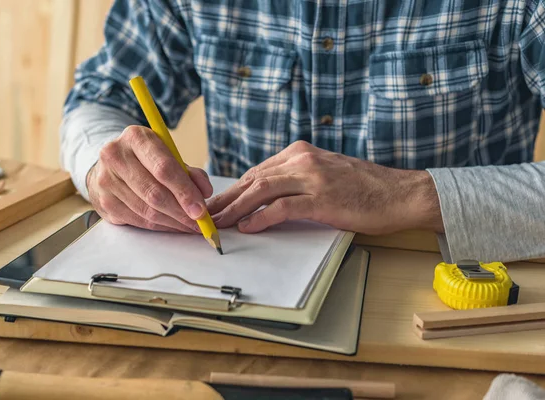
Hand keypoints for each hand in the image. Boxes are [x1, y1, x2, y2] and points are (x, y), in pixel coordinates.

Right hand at [86, 125, 211, 232]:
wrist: (110, 164)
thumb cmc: (146, 159)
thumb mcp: (168, 154)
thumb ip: (189, 171)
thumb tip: (205, 191)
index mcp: (136, 137)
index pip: (164, 168)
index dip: (185, 192)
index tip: (200, 209)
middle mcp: (115, 156)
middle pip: (154, 193)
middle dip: (181, 212)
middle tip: (199, 222)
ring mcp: (106, 180)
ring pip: (146, 211)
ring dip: (172, 222)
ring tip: (189, 225)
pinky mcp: (104, 202)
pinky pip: (137, 220)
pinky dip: (159, 226)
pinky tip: (172, 225)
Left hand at [207, 141, 442, 234]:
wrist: (400, 193)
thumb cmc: (363, 188)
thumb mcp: (323, 174)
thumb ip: (295, 180)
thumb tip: (264, 197)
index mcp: (300, 153)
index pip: (257, 172)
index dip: (234, 190)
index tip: (218, 204)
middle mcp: (302, 160)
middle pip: (253, 179)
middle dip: (227, 199)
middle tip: (207, 216)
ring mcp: (312, 177)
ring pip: (261, 190)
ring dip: (235, 208)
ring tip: (219, 224)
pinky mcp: (322, 198)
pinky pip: (282, 207)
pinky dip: (260, 217)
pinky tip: (247, 227)